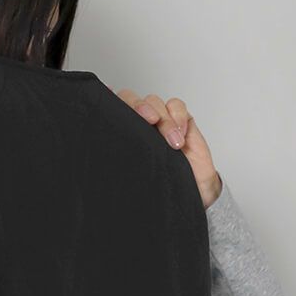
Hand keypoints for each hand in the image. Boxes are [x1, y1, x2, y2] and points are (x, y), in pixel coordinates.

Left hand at [114, 90, 222, 208]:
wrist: (191, 194)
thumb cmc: (161, 189)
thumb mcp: (135, 178)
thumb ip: (122, 159)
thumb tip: (103, 152)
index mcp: (123, 138)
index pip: (112, 113)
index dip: (112, 105)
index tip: (118, 112)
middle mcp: (139, 126)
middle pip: (133, 100)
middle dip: (141, 107)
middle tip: (150, 121)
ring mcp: (160, 121)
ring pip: (155, 102)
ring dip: (164, 120)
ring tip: (172, 144)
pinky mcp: (181, 120)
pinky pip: (176, 105)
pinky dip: (178, 117)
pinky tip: (181, 136)